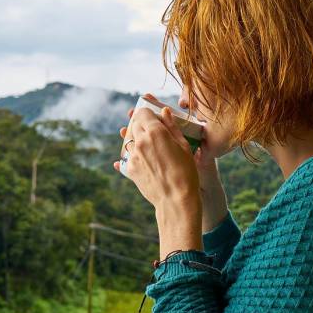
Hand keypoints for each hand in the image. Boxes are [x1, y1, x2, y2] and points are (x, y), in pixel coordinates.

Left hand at [113, 94, 202, 253]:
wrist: (175, 200)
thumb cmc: (186, 172)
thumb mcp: (183, 146)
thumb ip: (172, 127)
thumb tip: (164, 111)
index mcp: (154, 132)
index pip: (143, 112)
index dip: (148, 113)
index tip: (154, 117)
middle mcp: (140, 141)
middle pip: (134, 124)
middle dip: (141, 124)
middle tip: (151, 130)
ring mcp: (132, 156)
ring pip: (128, 139)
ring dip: (136, 138)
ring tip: (148, 145)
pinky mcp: (129, 169)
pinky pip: (127, 156)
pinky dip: (133, 154)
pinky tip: (142, 158)